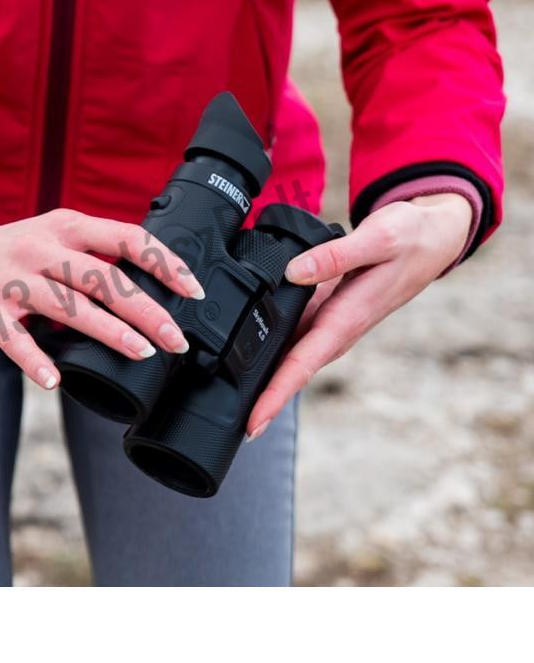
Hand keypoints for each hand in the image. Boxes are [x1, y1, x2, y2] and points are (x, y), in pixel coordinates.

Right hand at [0, 210, 203, 388]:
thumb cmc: (12, 251)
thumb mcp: (54, 235)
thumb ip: (94, 255)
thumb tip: (148, 289)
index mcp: (67, 227)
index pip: (127, 238)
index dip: (164, 262)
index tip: (193, 290)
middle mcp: (42, 248)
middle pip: (104, 278)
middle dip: (147, 310)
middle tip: (177, 340)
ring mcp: (13, 279)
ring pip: (68, 306)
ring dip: (108, 331)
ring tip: (141, 354)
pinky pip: (14, 340)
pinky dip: (34, 361)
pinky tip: (54, 381)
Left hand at [245, 193, 472, 440]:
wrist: (432, 239)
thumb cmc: (410, 239)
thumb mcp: (377, 238)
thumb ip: (334, 256)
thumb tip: (292, 272)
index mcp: (347, 318)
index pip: (303, 364)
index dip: (276, 395)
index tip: (255, 423)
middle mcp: (338, 329)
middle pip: (291, 371)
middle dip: (263, 400)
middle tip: (229, 424)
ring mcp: (332, 323)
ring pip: (292, 356)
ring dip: (265, 379)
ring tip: (231, 399)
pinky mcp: (328, 312)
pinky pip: (296, 336)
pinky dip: (273, 348)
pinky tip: (247, 352)